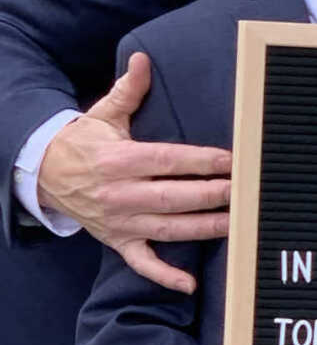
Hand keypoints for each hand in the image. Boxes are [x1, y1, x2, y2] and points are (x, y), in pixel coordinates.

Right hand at [37, 52, 230, 292]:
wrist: (45, 173)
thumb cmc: (84, 141)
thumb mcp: (103, 113)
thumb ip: (129, 90)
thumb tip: (143, 59)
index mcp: (118, 161)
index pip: (167, 161)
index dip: (201, 161)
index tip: (231, 159)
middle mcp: (119, 194)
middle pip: (172, 198)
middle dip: (210, 195)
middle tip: (244, 190)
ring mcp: (120, 222)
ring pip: (167, 229)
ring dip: (203, 229)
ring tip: (236, 222)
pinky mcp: (117, 242)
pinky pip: (142, 264)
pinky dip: (165, 276)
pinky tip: (191, 285)